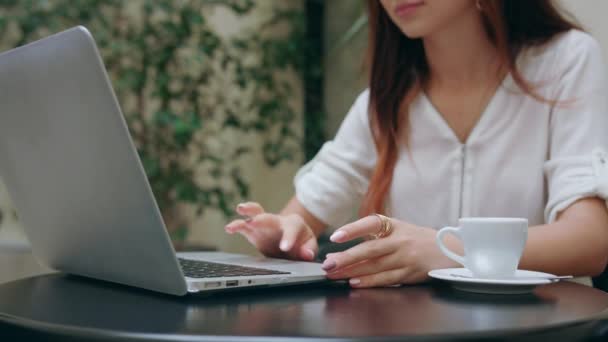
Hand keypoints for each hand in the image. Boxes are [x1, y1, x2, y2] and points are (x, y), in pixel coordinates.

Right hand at [224, 202, 317, 260]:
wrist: (292, 241)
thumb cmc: (301, 242)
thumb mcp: (309, 245)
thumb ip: (309, 249)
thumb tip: (306, 254)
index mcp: (294, 224)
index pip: (292, 229)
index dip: (289, 238)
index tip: (285, 248)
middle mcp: (277, 221)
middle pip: (270, 218)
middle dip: (262, 219)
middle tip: (254, 222)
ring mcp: (264, 226)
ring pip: (255, 215)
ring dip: (247, 212)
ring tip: (239, 209)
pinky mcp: (254, 233)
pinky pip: (244, 227)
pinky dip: (236, 227)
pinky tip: (228, 228)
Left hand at [322, 216, 457, 287]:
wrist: (449, 251)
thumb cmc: (418, 239)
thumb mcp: (400, 229)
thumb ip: (376, 235)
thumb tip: (345, 244)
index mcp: (394, 225)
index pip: (370, 224)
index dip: (353, 230)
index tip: (336, 237)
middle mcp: (400, 240)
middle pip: (369, 250)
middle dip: (346, 258)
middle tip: (328, 263)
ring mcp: (406, 258)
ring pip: (374, 266)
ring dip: (352, 271)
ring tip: (334, 274)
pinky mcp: (410, 273)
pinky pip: (386, 278)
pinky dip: (369, 281)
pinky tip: (354, 282)